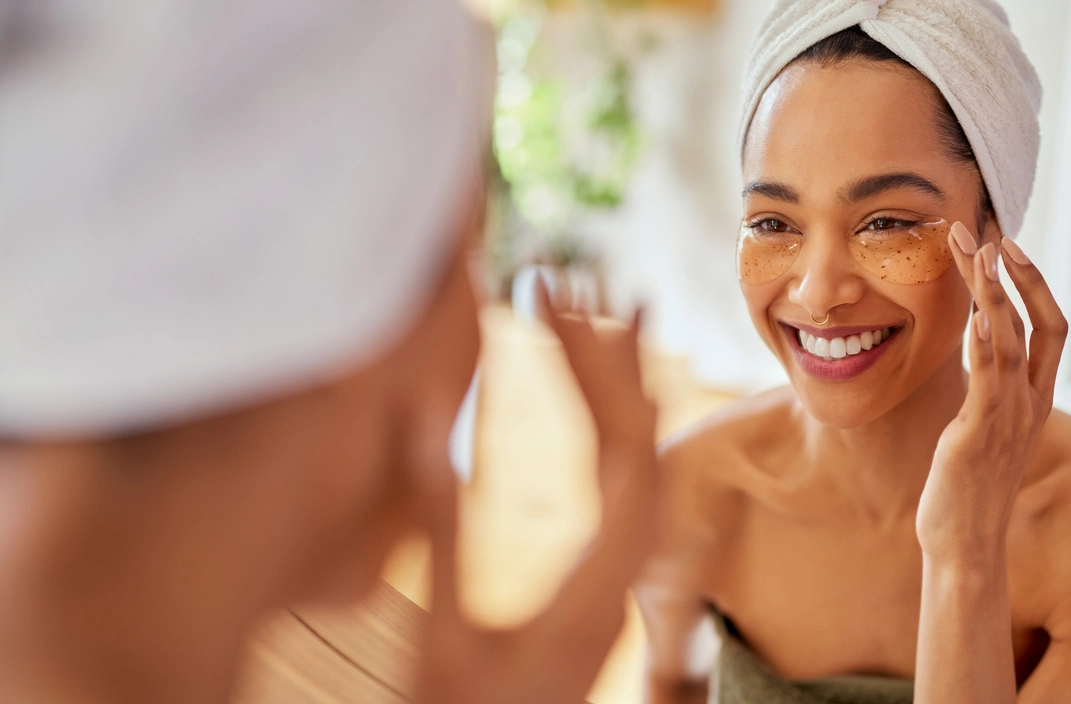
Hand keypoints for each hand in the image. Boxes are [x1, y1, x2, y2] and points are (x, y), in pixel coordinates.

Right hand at [409, 290, 659, 703]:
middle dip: (610, 353)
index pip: (620, 447)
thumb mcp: (445, 636)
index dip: (594, 364)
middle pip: (641, 441)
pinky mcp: (603, 577)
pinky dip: (609, 424)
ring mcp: (620, 575)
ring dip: (617, 383)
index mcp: (598, 584)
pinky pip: (625, 484)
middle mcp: (626, 574)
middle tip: (584, 276)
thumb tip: (427, 421)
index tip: (552, 300)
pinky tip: (591, 391)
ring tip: (598, 309)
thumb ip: (443, 529)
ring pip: (640, 459)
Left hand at [916, 224, 1067, 564]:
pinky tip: (978, 318)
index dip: (1033, 284)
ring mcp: (1006, 418)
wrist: (964, 542)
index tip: (1007, 247)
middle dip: (1014, 274)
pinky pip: (988, 384)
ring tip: (977, 252)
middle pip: (1035, 322)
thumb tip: (975, 354)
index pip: (1049, 327)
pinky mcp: (978, 435)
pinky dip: (987, 348)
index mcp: (1032, 398)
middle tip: (987, 232)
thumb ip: (988, 390)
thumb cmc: (966, 486)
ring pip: (1012, 342)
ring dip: (994, 294)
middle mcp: (1028, 403)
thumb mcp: (982, 427)